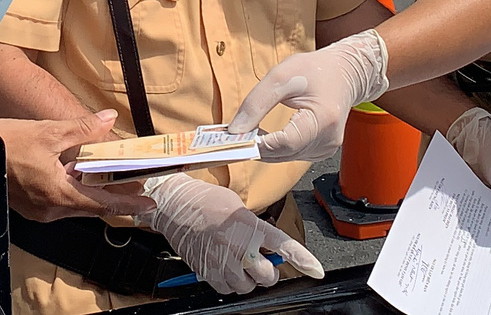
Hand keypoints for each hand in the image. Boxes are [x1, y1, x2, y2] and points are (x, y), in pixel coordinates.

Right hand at [0, 110, 155, 222]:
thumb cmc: (4, 143)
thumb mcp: (47, 131)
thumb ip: (82, 129)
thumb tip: (108, 120)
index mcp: (59, 193)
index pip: (103, 203)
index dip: (128, 204)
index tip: (148, 206)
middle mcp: (50, 208)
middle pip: (91, 207)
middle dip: (116, 198)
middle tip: (137, 188)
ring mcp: (38, 210)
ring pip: (75, 205)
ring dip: (95, 194)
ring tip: (114, 180)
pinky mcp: (29, 206)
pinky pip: (60, 202)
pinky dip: (75, 192)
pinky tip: (79, 177)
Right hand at [136, 175, 322, 295]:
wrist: (175, 205)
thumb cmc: (206, 201)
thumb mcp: (239, 208)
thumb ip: (256, 229)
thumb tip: (268, 247)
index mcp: (250, 225)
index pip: (284, 245)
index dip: (303, 260)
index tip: (316, 271)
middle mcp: (239, 246)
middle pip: (267, 276)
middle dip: (267, 272)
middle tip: (259, 262)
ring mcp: (222, 261)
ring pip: (247, 286)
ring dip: (247, 279)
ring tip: (238, 263)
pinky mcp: (206, 271)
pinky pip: (226, 290)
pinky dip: (229, 284)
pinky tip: (225, 268)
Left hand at [226, 29, 388, 162]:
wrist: (344, 73)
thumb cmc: (316, 70)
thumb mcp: (282, 75)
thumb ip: (257, 102)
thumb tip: (236, 129)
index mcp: (323, 119)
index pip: (285, 142)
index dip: (258, 143)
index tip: (234, 138)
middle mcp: (328, 140)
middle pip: (283, 153)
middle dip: (255, 146)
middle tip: (228, 138)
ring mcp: (325, 149)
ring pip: (284, 158)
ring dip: (262, 148)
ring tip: (243, 134)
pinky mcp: (321, 151)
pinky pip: (291, 155)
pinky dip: (274, 148)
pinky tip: (262, 136)